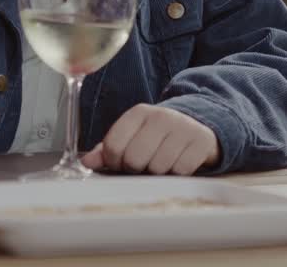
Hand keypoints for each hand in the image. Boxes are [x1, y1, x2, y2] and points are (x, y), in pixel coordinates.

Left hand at [81, 104, 219, 174]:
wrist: (196, 126)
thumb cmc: (157, 136)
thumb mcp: (132, 136)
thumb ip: (108, 149)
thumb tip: (86, 162)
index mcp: (138, 113)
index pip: (114, 146)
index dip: (115, 162)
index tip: (122, 162)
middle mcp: (160, 116)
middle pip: (134, 159)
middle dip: (137, 168)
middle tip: (144, 164)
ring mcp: (183, 127)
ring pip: (158, 167)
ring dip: (159, 172)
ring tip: (162, 162)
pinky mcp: (200, 141)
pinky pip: (181, 170)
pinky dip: (178, 173)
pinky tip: (178, 162)